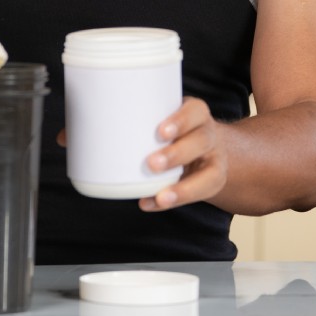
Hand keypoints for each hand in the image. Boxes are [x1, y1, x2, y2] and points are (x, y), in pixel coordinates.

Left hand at [139, 97, 227, 211]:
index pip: (195, 111)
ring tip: (159, 196)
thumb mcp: (166, 115)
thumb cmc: (175, 130)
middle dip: (177, 154)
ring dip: (182, 187)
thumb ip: (144, 118)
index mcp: (197, 114)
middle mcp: (209, 135)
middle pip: (201, 141)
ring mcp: (213, 159)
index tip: (161, 132)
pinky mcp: (212, 180)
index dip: (181, 121)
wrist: (205, 148)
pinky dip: (173, 201)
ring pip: (209, 173)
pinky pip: (198, 195)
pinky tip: (150, 203)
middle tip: (152, 164)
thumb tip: (101, 126)